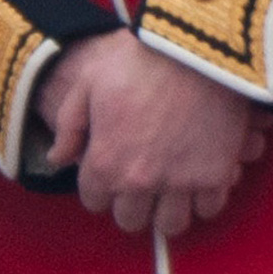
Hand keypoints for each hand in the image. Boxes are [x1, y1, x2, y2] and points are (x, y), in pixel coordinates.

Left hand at [38, 31, 269, 237]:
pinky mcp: (215, 176)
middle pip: (130, 220)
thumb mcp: (89, 82)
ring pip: (169, 225)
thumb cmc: (137, 59)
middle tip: (138, 181)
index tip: (108, 172)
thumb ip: (69, 126)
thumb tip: (57, 158)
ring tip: (167, 188)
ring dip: (165, 209)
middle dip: (129, 203)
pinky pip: (207, 209)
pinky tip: (196, 178)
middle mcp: (140, 181)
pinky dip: (202, 199)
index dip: (98, 187)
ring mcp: (180, 182)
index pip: (94, 200)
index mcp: (106, 161)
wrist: (193, 48)